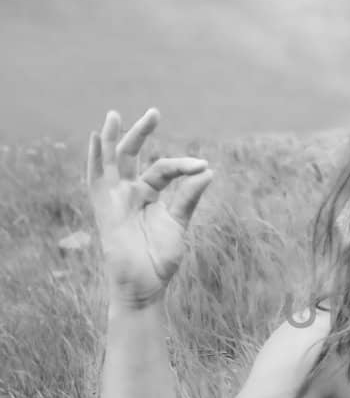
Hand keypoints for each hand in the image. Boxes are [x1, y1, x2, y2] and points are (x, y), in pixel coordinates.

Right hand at [85, 108, 214, 306]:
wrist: (144, 286)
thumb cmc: (160, 259)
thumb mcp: (178, 223)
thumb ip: (188, 198)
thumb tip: (207, 171)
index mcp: (149, 195)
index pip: (164, 169)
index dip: (183, 166)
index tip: (203, 167)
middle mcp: (129, 192)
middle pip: (131, 155)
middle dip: (141, 132)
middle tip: (155, 112)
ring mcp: (115, 199)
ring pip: (110, 161)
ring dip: (112, 138)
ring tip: (114, 115)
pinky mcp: (104, 209)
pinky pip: (95, 180)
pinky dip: (94, 159)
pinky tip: (95, 139)